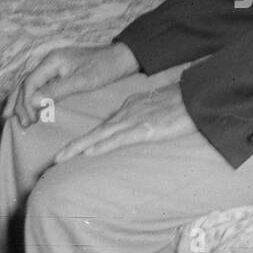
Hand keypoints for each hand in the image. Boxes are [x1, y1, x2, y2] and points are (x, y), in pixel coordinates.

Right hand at [9, 42, 137, 128]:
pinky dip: (33, 97)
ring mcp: (54, 66)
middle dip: (20, 104)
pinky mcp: (60, 71)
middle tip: (22, 124)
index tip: (29, 120)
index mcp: (52, 61)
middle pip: (26, 83)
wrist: (121, 58)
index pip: (30, 83)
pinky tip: (31, 108)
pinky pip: (40, 85)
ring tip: (16, 118)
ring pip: (31, 84)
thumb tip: (32, 102)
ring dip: (23, 101)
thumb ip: (57, 90)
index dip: (26, 103)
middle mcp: (49, 61)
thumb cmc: (105, 68)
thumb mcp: (82, 81)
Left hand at [54, 82, 196, 161]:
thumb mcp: (158, 107)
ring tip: (62, 157)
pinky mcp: (144, 129)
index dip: (88, 138)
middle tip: (56, 157)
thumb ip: (146, 116)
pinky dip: (102, 146)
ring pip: (100, 136)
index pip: (105, 125)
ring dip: (79, 147)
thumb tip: (141, 127)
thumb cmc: (183, 102)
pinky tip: (89, 153)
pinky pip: (118, 140)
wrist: (195, 95)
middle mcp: (127, 112)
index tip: (75, 149)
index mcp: (131, 106)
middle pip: (96, 131)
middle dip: (75, 145)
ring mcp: (134, 121)